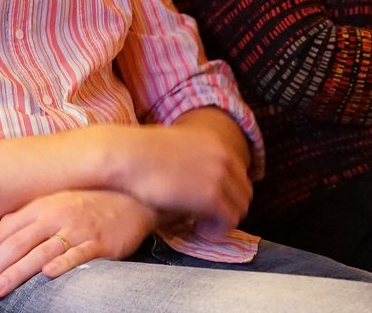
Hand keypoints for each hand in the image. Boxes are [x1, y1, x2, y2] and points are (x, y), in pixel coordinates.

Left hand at [0, 189, 155, 306]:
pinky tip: (48, 277)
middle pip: (13, 245)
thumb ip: (24, 222)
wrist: (129, 196)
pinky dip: (63, 264)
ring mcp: (75, 228)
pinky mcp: (99, 241)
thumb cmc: (85, 204)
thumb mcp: (51, 206)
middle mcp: (51, 216)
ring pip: (40, 252)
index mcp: (36, 209)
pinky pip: (78, 254)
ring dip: (17, 271)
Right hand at [110, 124, 250, 233]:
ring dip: (222, 220)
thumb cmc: (140, 153)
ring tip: (199, 225)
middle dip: (227, 207)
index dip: (226, 193)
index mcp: (216, 142)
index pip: (238, 174)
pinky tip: (196, 229)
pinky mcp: (211, 196)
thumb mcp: (176, 146)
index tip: (209, 203)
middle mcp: (224, 157)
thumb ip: (194, 160)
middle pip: (244, 192)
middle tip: (205, 217)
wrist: (128, 156)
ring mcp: (220, 176)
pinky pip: (228, 221)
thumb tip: (195, 177)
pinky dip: (215, 230)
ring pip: (239, 208)